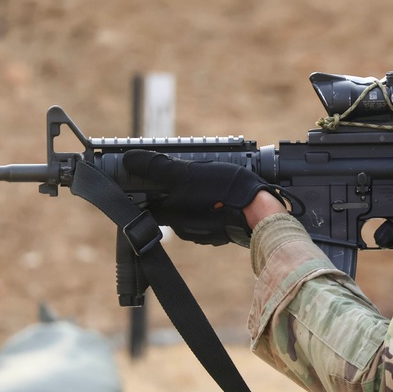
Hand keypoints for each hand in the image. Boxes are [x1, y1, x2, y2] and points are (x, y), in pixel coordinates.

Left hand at [122, 150, 280, 245]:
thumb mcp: (187, 173)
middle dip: (170, 187)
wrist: (263, 212)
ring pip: (190, 208)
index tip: (141, 172)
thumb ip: (157, 167)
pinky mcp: (223, 230)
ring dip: (192, 193)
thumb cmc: (225, 192)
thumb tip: (129, 159)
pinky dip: (210, 200)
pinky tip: (220, 189)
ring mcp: (205, 232)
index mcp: (172, 215)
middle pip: (168, 204)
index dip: (141, 186)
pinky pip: (209, 213)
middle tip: (179, 166)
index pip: (146, 202)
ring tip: (203, 173)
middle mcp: (185, 228)